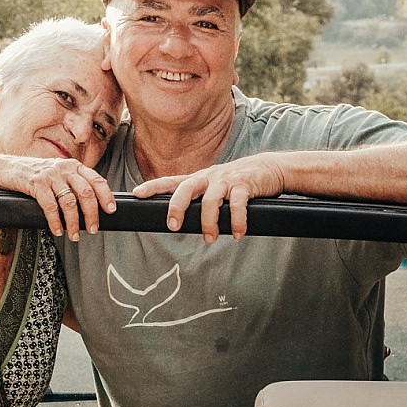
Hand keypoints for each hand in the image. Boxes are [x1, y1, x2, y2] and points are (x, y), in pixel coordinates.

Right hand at [0, 156, 114, 239]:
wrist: (7, 168)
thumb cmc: (36, 175)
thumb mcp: (59, 173)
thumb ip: (74, 183)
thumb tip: (93, 205)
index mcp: (74, 166)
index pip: (96, 180)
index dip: (106, 196)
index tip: (111, 211)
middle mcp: (64, 169)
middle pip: (86, 193)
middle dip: (92, 214)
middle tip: (93, 229)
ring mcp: (50, 175)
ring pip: (69, 202)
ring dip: (74, 223)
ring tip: (75, 235)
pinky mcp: (36, 184)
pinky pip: (50, 206)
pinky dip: (55, 222)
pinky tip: (58, 230)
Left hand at [133, 154, 288, 243]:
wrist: (270, 168)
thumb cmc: (239, 182)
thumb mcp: (216, 186)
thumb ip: (202, 199)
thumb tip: (186, 222)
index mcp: (200, 178)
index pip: (172, 181)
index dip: (153, 186)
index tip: (136, 193)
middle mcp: (210, 177)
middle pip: (187, 188)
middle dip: (177, 207)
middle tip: (173, 226)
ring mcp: (227, 180)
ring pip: (211, 201)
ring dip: (209, 222)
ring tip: (210, 238)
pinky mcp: (245, 185)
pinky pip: (237, 205)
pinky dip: (237, 222)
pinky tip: (238, 233)